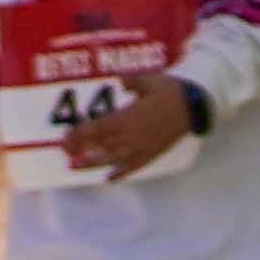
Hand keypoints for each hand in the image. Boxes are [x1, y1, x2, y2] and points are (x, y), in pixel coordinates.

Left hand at [61, 78, 198, 178]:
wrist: (194, 107)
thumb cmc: (170, 91)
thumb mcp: (148, 80)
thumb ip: (130, 81)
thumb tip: (119, 83)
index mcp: (126, 117)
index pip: (96, 129)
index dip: (78, 136)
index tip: (65, 140)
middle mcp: (130, 135)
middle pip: (100, 145)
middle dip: (81, 150)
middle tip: (65, 154)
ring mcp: (141, 147)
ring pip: (112, 158)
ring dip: (93, 164)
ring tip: (78, 167)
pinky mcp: (152, 154)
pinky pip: (133, 167)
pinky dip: (120, 174)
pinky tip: (109, 179)